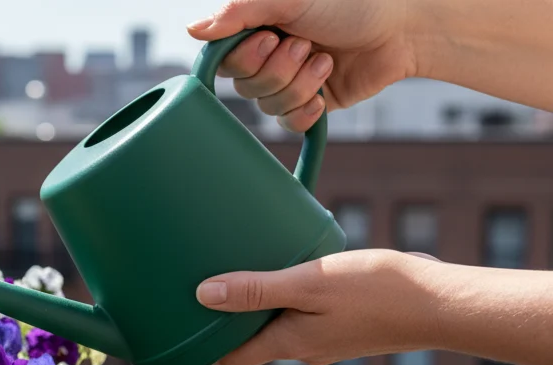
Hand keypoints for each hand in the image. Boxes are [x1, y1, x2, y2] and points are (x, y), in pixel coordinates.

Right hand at [188, 0, 419, 131]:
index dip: (244, 58)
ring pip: (269, 106)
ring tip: (325, 59)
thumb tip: (192, 29)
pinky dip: (307, 111)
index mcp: (256, 29)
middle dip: (279, 69)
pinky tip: (324, 93)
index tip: (269, 38)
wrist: (401, 30)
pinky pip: (290, 124)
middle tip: (306, 44)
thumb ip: (239, 11)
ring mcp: (289, 83)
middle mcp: (268, 57)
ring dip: (300, 84)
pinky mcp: (310, 104)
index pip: (224, 60)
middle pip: (246, 87)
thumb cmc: (349, 3)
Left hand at [195, 250, 438, 364]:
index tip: (178, 322)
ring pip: (279, 324)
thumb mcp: (310, 283)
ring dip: (258, 304)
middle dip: (227, 318)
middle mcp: (303, 349)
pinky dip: (288, 296)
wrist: (442, 303)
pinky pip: (304, 313)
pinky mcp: (345, 324)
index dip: (202, 342)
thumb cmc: (379, 293)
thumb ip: (257, 289)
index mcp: (288, 344)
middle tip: (198, 285)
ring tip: (237, 270)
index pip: (231, 356)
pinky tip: (287, 268)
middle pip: (251, 339)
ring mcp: (326, 339)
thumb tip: (203, 295)